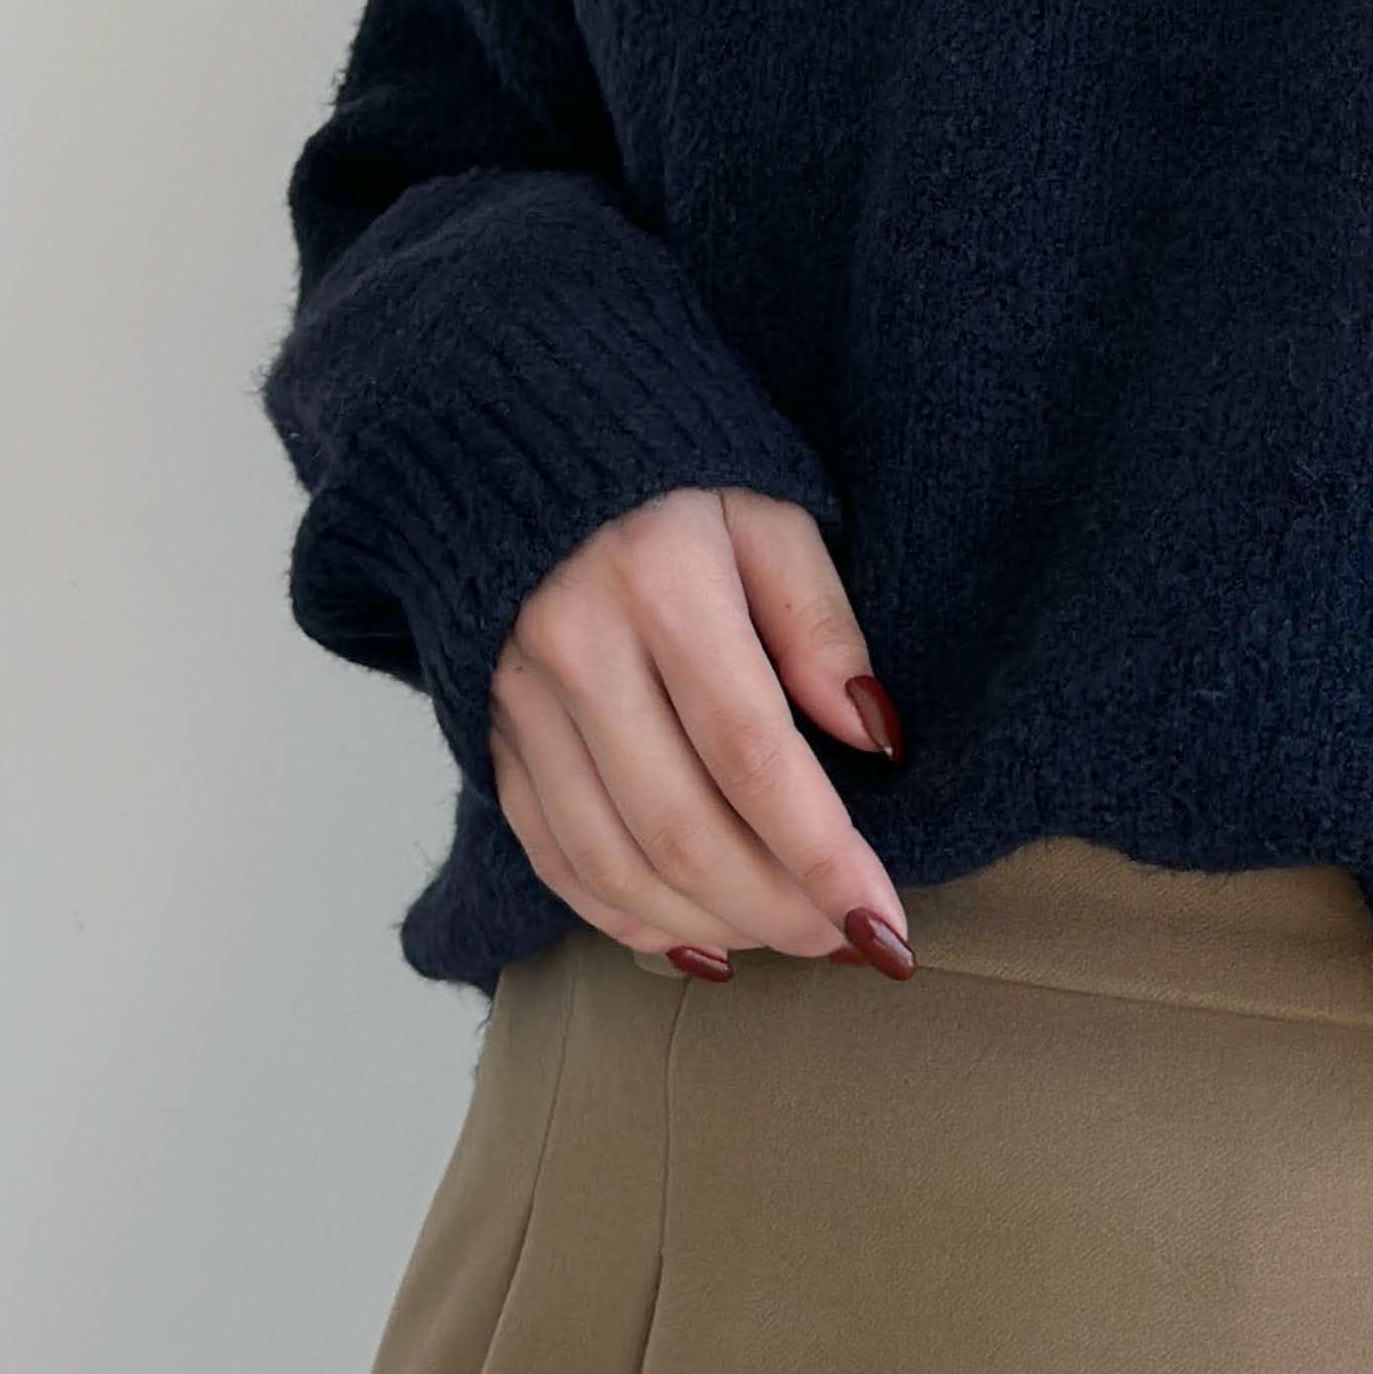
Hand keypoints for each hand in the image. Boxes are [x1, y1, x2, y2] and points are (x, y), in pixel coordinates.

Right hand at [488, 487, 913, 978]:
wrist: (503, 431)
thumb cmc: (670, 469)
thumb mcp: (768, 507)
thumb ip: (820, 621)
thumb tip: (876, 738)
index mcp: (658, 582)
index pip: (753, 756)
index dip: (822, 856)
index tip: (886, 922)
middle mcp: (574, 651)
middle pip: (681, 828)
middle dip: (777, 910)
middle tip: (848, 942)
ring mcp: (516, 699)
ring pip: (612, 860)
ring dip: (709, 925)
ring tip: (788, 940)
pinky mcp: (486, 732)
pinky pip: (552, 852)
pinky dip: (623, 915)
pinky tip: (694, 940)